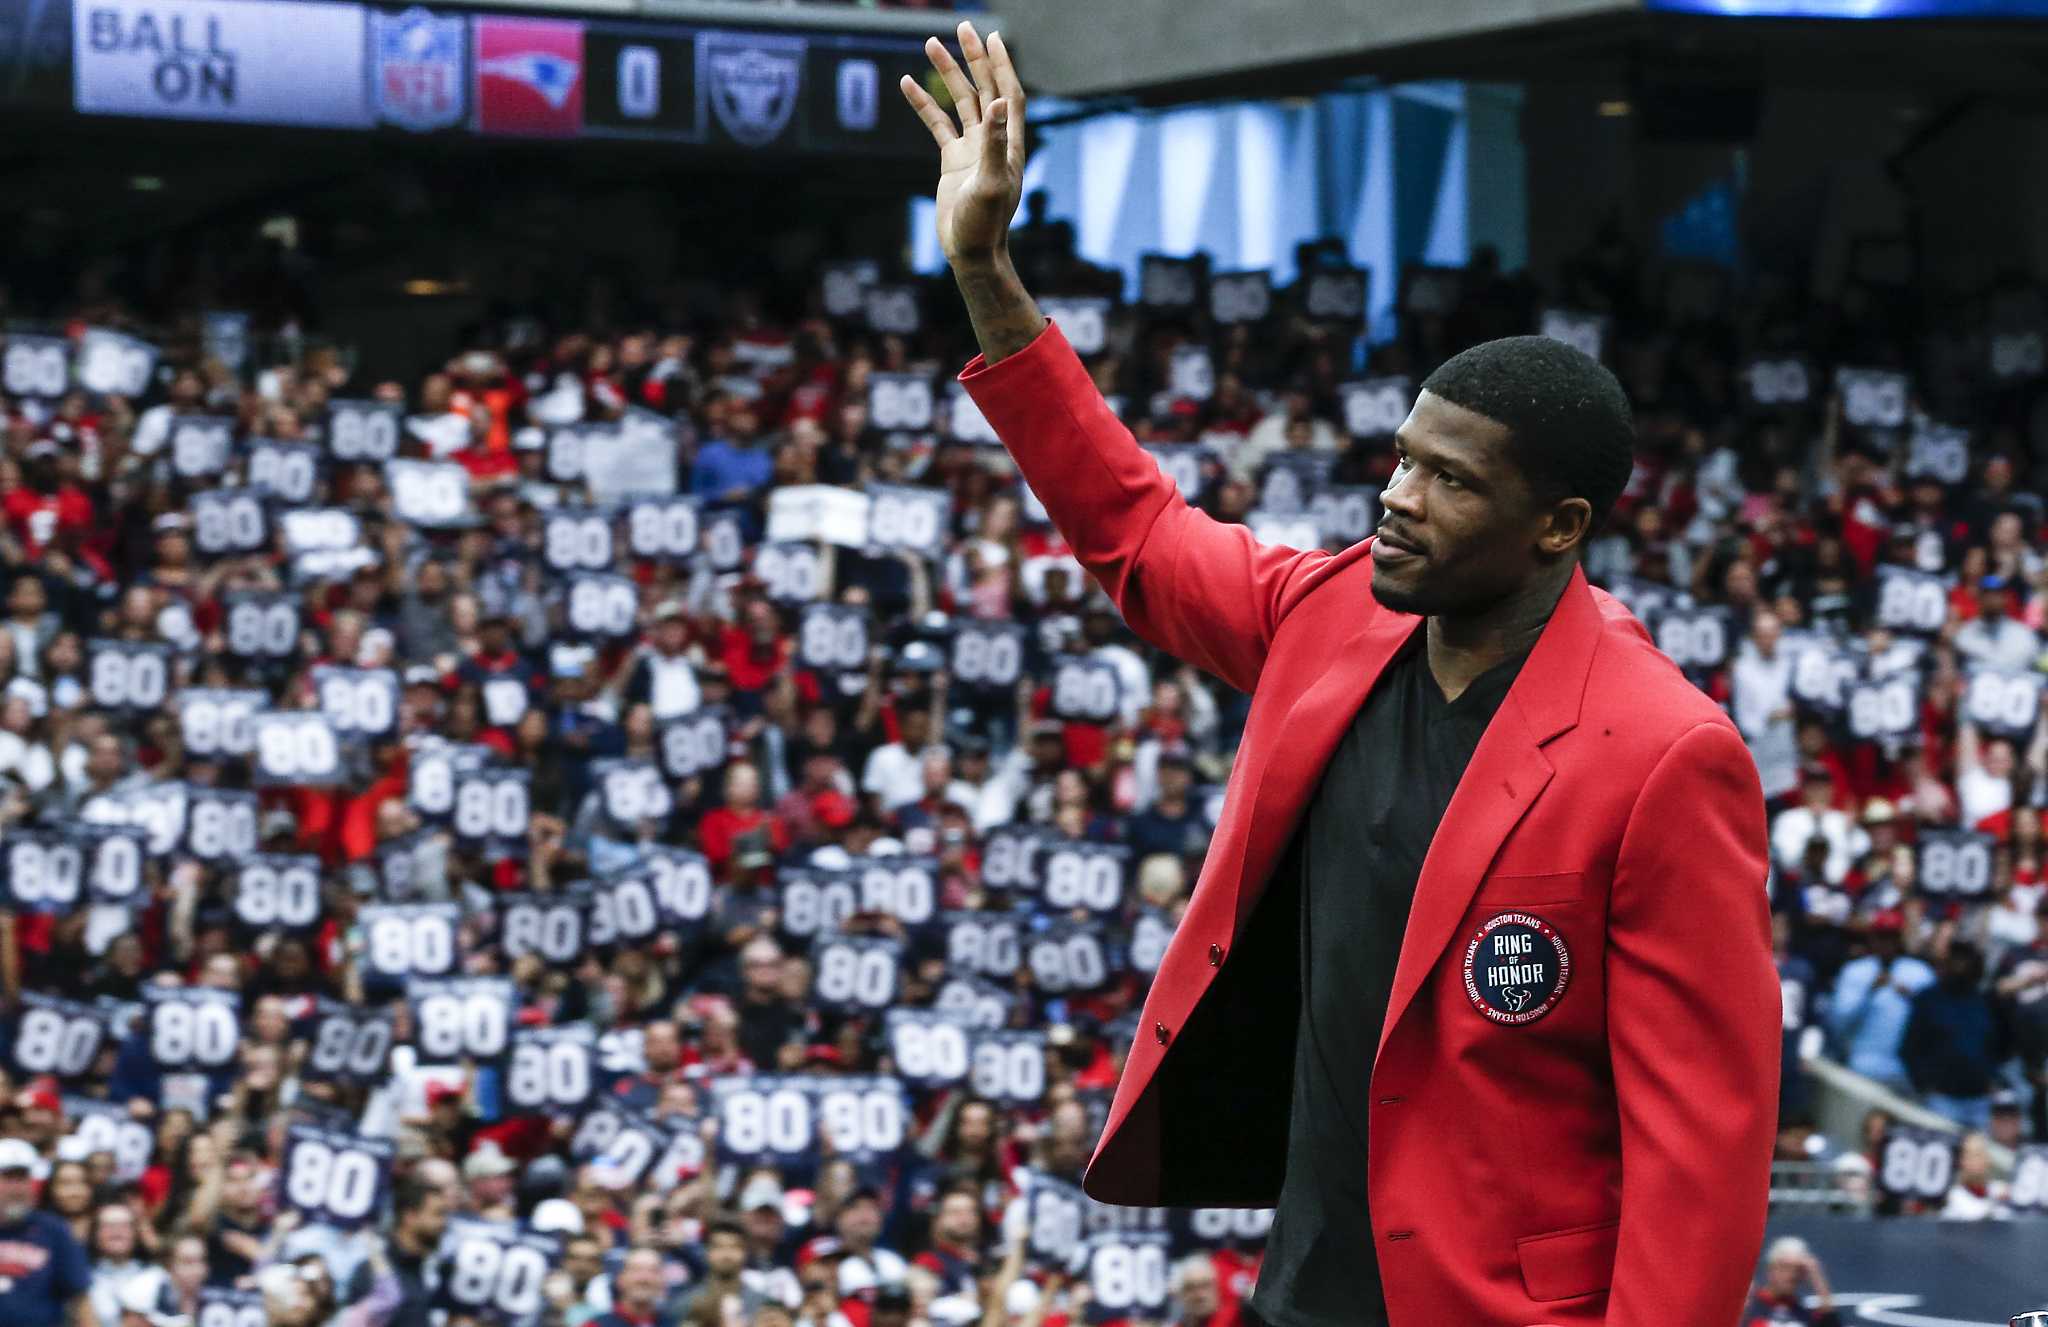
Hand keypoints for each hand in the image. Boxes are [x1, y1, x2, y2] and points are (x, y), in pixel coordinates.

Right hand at [902, 22, 1026, 265]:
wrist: (970, 252)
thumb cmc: (985, 223)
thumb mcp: (990, 183)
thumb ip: (992, 143)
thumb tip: (996, 102)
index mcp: (1008, 143)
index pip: (1007, 94)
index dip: (1002, 66)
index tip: (992, 38)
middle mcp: (992, 141)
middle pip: (984, 89)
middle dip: (974, 58)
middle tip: (962, 28)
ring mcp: (971, 149)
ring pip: (959, 102)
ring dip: (947, 75)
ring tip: (930, 45)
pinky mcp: (952, 160)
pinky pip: (937, 124)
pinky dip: (923, 105)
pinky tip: (907, 84)